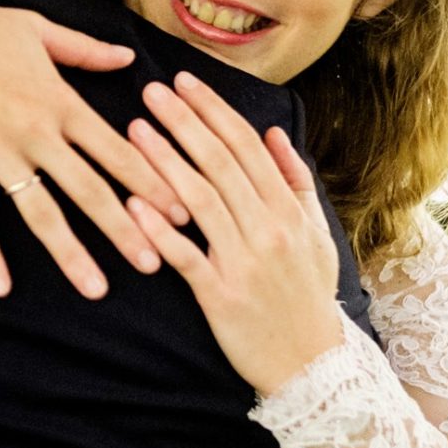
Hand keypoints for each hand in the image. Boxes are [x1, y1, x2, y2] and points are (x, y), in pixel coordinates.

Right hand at [0, 0, 190, 299]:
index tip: (183, 212)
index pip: (117, 149)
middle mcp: (35, 132)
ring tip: (97, 288)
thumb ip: (86, 50)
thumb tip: (129, 58)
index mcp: (59, 101)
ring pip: (41, 212)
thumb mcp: (38, 28)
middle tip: (158, 264)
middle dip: (126, 229)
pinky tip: (1, 287)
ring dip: (71, 253)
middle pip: (90, 189)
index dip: (152, 182)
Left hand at [122, 71, 346, 397]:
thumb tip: (275, 133)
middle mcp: (268, 229)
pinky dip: (158, 229)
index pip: (247, 146)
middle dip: (184, 121)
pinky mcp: (221, 296)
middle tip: (153, 90)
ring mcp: (244, 262)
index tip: (186, 82)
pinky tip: (131, 203)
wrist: (313, 365)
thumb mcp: (316, 234)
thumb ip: (295, 182)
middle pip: (220, 163)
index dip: (214, 111)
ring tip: (134, 129)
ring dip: (164, 161)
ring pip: (199, 200)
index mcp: (288, 210)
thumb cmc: (308, 295)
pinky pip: (186, 255)